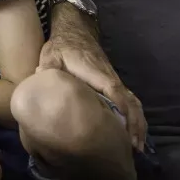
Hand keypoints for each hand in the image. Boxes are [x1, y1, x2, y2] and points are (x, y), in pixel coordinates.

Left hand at [39, 12, 147, 149]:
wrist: (75, 32)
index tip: (122, 125)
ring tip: (136, 146)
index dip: (119, 105)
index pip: (112, 88)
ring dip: (137, 123)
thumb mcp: (52, 55)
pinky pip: (130, 102)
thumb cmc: (62, 47)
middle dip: (134, 123)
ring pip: (133, 103)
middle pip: (129, 100)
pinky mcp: (113, 86)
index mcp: (95, 72)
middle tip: (133, 147)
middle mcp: (110, 78)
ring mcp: (114, 82)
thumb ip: (48, 68)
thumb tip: (41, 79)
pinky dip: (134, 118)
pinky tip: (133, 134)